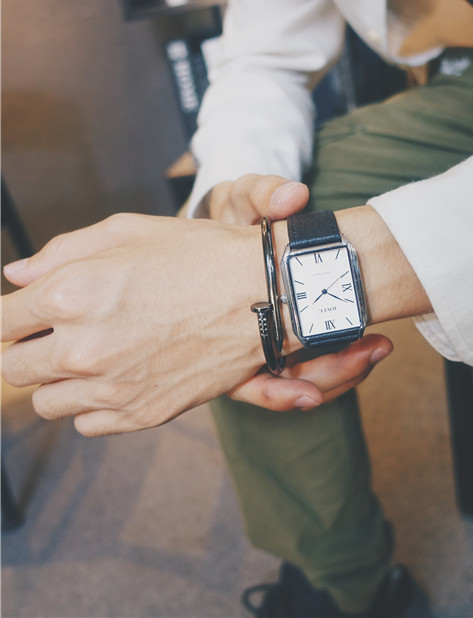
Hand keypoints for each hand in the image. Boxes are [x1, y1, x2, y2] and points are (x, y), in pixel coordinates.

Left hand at [1, 213, 267, 435]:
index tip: (28, 317)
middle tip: (60, 335)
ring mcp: (112, 388)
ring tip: (94, 357)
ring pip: (46, 402)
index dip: (12, 318)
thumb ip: (62, 251)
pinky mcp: (142, 414)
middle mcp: (81, 348)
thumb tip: (16, 276)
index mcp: (70, 294)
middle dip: (28, 350)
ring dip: (59, 381)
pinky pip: (86, 424)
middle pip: (13, 369)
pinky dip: (93, 405)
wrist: (264, 295)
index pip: (1, 323)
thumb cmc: (201, 256)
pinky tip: (119, 378)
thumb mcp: (129, 231)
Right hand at [207, 174, 394, 409]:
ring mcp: (274, 343)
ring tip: (381, 347)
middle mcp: (247, 345)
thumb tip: (293, 197)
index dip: (278, 394)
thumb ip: (261, 194)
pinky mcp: (296, 335)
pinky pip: (321, 363)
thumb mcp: (238, 200)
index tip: (311, 395)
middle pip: (290, 384)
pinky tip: (372, 349)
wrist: (233, 227)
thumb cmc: (230, 219)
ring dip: (347, 371)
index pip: (246, 380)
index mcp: (222, 329)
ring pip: (309, 379)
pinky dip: (346, 363)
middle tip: (374, 350)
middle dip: (334, 375)